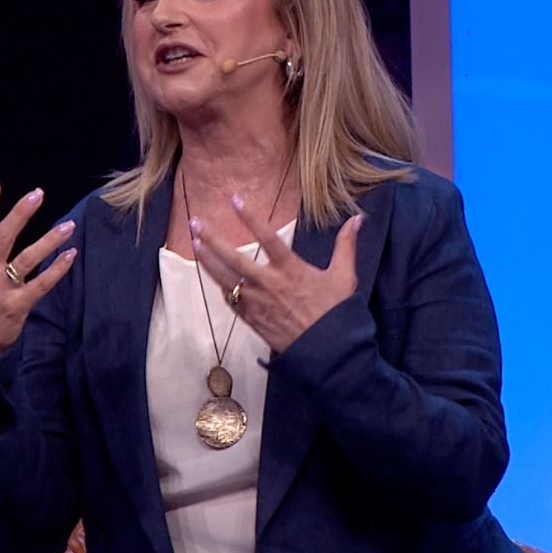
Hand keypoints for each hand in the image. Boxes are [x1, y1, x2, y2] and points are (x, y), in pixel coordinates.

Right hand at [0, 178, 77, 371]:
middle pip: (1, 238)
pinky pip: (41, 285)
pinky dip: (57, 270)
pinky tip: (70, 255)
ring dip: (49, 241)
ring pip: (26, 260)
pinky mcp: (18, 306)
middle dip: (19, 214)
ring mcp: (1, 291)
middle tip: (37, 194)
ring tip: (69, 226)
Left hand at [190, 196, 362, 352]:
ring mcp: (257, 303)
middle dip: (212, 238)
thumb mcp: (345, 276)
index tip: (234, 199)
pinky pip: (231, 300)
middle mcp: (269, 284)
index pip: (266, 236)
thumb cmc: (337, 313)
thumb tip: (357, 219)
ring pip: (224, 279)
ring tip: (194, 243)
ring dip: (207, 260)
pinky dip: (222, 287)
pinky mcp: (252, 320)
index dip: (249, 217)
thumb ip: (346, 245)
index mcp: (290, 270)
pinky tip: (214, 276)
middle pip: (233, 257)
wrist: (327, 353)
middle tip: (195, 222)